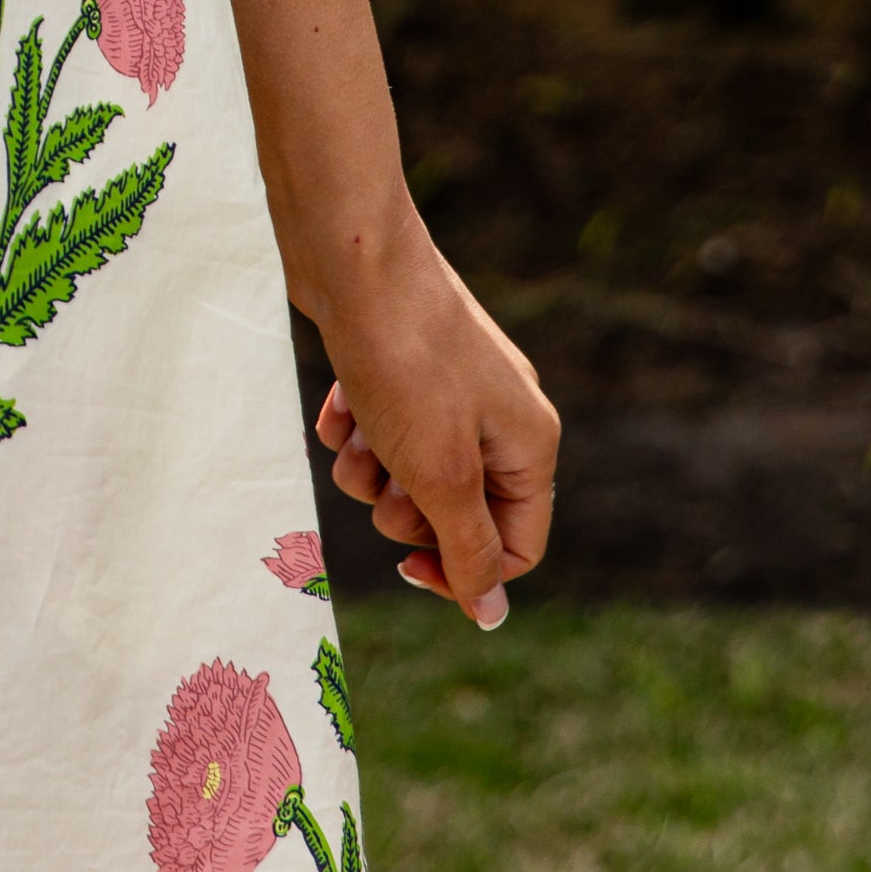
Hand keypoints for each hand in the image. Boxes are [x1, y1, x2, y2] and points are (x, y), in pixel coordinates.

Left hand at [311, 236, 556, 629]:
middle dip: (403, 508)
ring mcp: (450, 390)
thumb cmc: (402, 362)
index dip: (460, 569)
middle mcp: (499, 416)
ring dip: (368, 467)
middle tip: (384, 474)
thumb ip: (468, 548)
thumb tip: (490, 616)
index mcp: (530, 444)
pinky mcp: (402, 369)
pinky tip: (340, 399)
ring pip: (405, 475)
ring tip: (356, 429)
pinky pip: (376, 432)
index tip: (404, 569)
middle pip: (453, 514)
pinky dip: (352, 426)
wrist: (351, 256)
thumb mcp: (440, 473)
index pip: (515, 548)